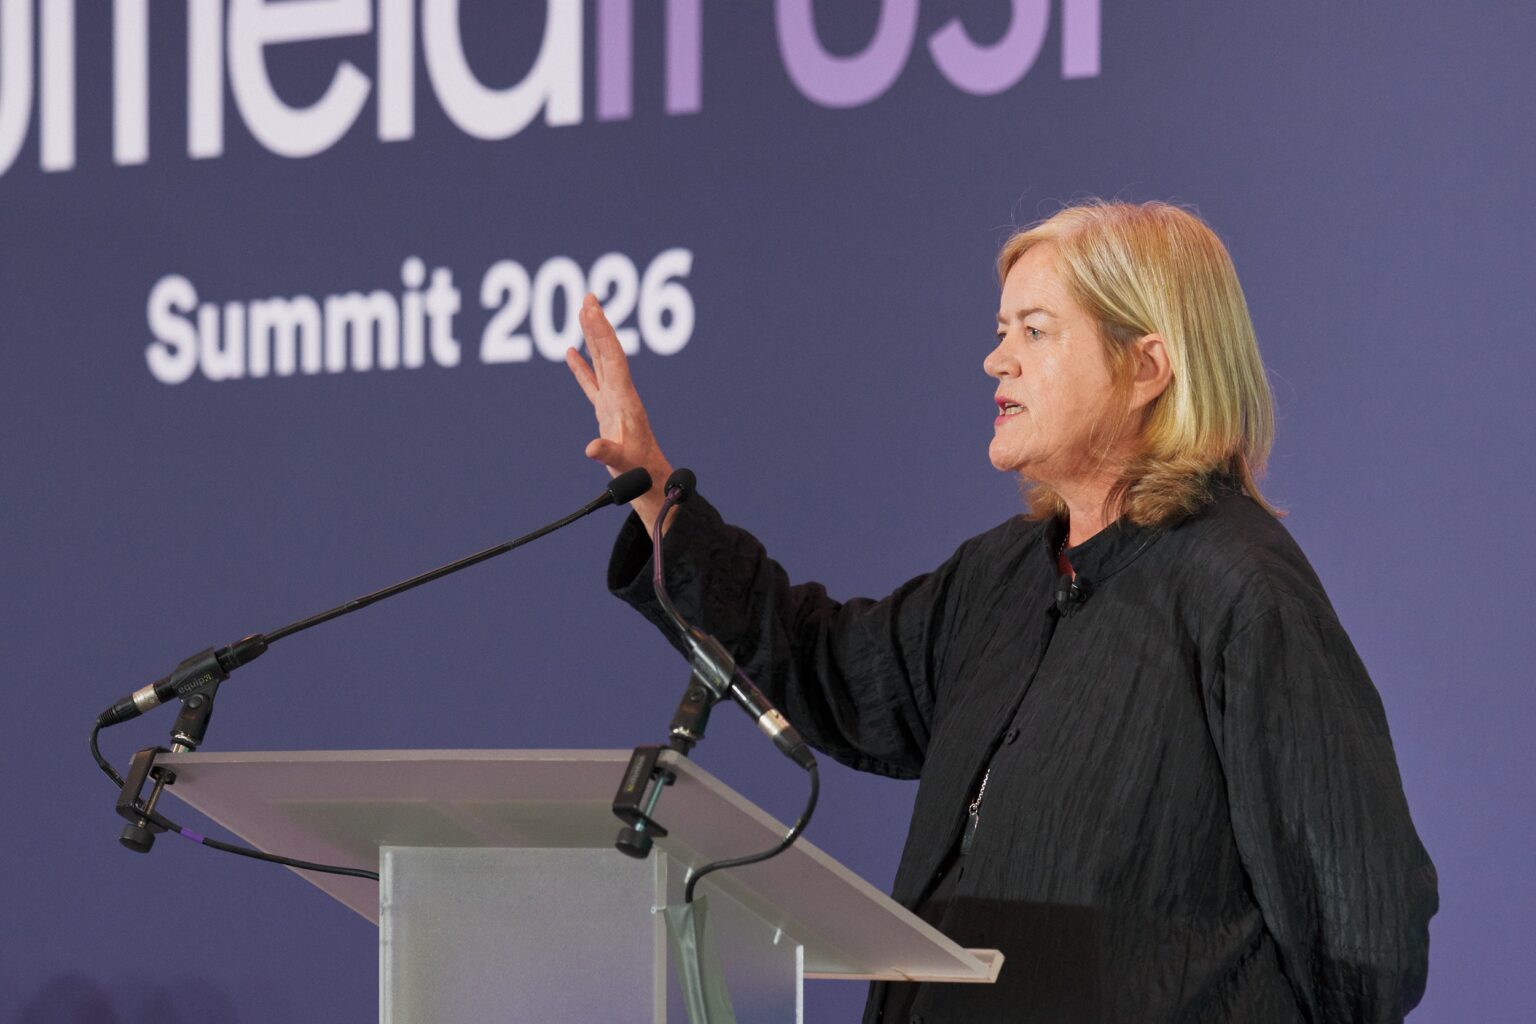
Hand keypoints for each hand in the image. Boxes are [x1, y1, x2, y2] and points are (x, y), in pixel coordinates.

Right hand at [566, 294, 673, 528]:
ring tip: (583, 312)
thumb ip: (608, 454)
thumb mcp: (624, 466)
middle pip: (608, 352)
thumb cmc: (640, 475)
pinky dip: (582, 366)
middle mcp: (622, 395)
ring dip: (592, 337)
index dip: (601, 332)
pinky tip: (571, 351)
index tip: (591, 307)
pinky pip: (592, 382)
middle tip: (588, 297)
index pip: (612, 358)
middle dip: (598, 324)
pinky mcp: (607, 412)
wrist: (653, 484)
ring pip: (601, 362)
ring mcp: (614, 402)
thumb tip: (591, 448)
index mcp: (625, 400)